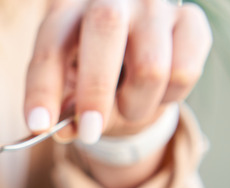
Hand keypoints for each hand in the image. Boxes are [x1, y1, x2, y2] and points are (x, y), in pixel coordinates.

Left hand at [24, 0, 211, 143]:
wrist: (137, 56)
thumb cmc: (92, 73)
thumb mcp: (69, 90)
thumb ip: (63, 111)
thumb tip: (65, 131)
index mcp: (68, 10)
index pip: (51, 45)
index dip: (43, 89)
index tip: (39, 126)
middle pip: (105, 30)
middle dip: (95, 91)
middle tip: (89, 132)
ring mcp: (154, 5)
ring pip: (150, 67)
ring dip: (135, 106)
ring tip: (128, 108)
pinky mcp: (190, 19)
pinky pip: (184, 73)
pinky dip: (168, 98)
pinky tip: (157, 92)